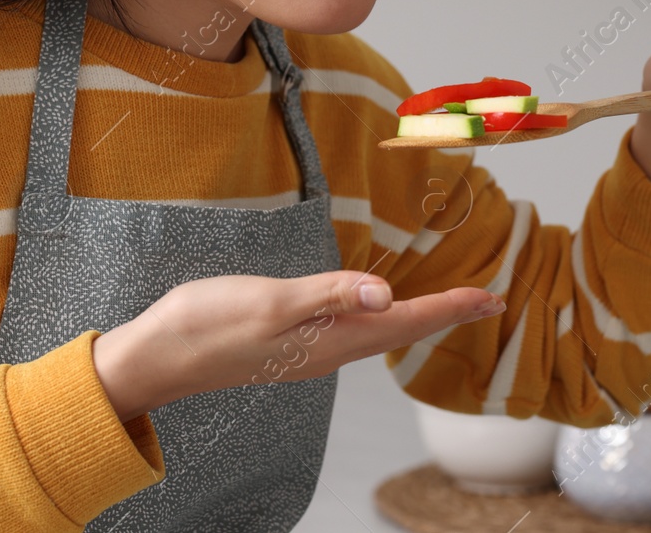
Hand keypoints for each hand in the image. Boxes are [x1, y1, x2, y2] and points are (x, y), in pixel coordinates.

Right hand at [92, 271, 505, 421]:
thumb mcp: (271, 303)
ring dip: (416, 318)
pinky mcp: (289, 340)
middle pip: (400, 331)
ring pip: (378, 333)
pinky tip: (376, 308)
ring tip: (446, 304)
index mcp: (330, 340)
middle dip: (445, 315)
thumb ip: (329, 295)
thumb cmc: (208, 325)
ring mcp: (307, 348)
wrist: (159, 355)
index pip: (404, 322)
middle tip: (485, 301)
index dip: (449, 308)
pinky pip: (352, 331)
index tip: (490, 297)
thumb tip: (387, 295)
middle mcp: (327, 350)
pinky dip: (379, 316)